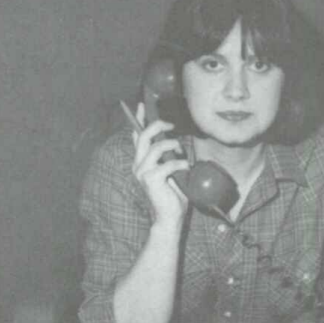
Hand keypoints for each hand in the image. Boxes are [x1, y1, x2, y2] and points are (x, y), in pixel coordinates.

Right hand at [131, 103, 189, 226]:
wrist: (169, 218)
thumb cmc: (171, 195)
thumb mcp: (170, 171)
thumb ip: (168, 157)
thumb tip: (174, 140)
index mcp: (141, 161)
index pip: (137, 136)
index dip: (138, 119)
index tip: (142, 105)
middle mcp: (138, 165)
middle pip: (144, 136)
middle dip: (157, 125)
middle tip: (171, 125)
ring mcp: (143, 172)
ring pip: (155, 147)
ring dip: (172, 145)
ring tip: (181, 152)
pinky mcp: (151, 180)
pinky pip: (167, 164)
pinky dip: (180, 164)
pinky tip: (186, 168)